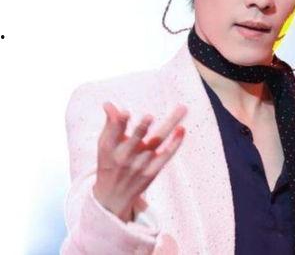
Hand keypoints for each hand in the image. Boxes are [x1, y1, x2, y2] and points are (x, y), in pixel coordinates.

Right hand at [92, 101, 186, 221]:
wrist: (112, 198)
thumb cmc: (110, 164)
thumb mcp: (105, 145)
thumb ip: (110, 124)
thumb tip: (108, 104)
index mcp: (110, 148)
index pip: (114, 133)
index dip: (120, 123)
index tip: (126, 113)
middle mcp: (125, 156)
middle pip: (137, 138)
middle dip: (142, 128)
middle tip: (149, 117)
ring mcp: (140, 164)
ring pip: (157, 141)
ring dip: (170, 125)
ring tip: (181, 109)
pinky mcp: (152, 171)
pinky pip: (166, 155)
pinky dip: (175, 143)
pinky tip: (182, 129)